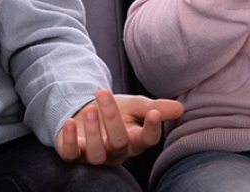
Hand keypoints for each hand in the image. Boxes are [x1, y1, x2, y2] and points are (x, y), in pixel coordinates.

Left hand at [55, 89, 183, 165]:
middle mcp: (116, 152)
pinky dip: (69, 140)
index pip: (147, 140)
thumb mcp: (134, 105)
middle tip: (104, 93)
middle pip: (119, 143)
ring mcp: (94, 156)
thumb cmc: (115, 111)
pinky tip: (69, 122)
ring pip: (97, 154)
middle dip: (112, 119)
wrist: (86, 112)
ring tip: (89, 109)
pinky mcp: (73, 155)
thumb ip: (154, 107)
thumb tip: (180, 108)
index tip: (153, 113)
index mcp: (134, 140)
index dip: (151, 129)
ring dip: (93, 132)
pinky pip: (71, 155)